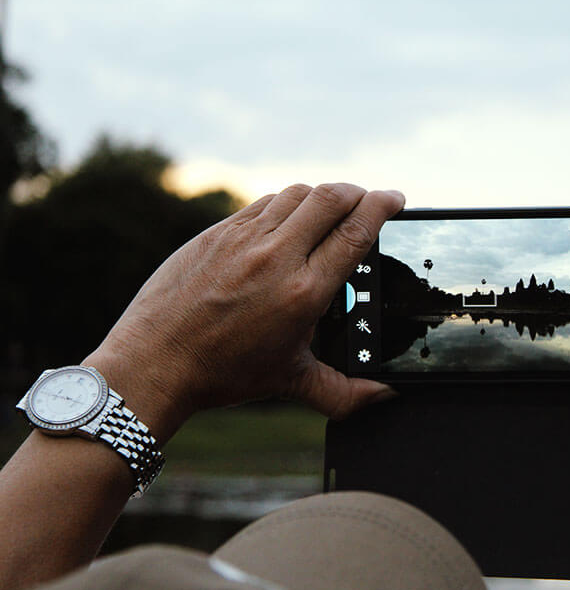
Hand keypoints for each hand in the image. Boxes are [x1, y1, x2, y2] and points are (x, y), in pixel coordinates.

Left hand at [83, 183, 403, 440]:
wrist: (153, 363)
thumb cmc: (223, 373)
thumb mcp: (292, 382)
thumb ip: (345, 392)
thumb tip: (384, 397)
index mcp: (303, 292)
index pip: (355, 231)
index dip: (382, 206)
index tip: (396, 199)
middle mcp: (276, 257)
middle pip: (331, 198)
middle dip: (358, 192)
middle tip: (369, 198)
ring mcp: (243, 240)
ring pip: (296, 194)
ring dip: (322, 195)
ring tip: (332, 208)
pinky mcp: (216, 234)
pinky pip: (262, 204)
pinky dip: (285, 204)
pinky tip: (289, 219)